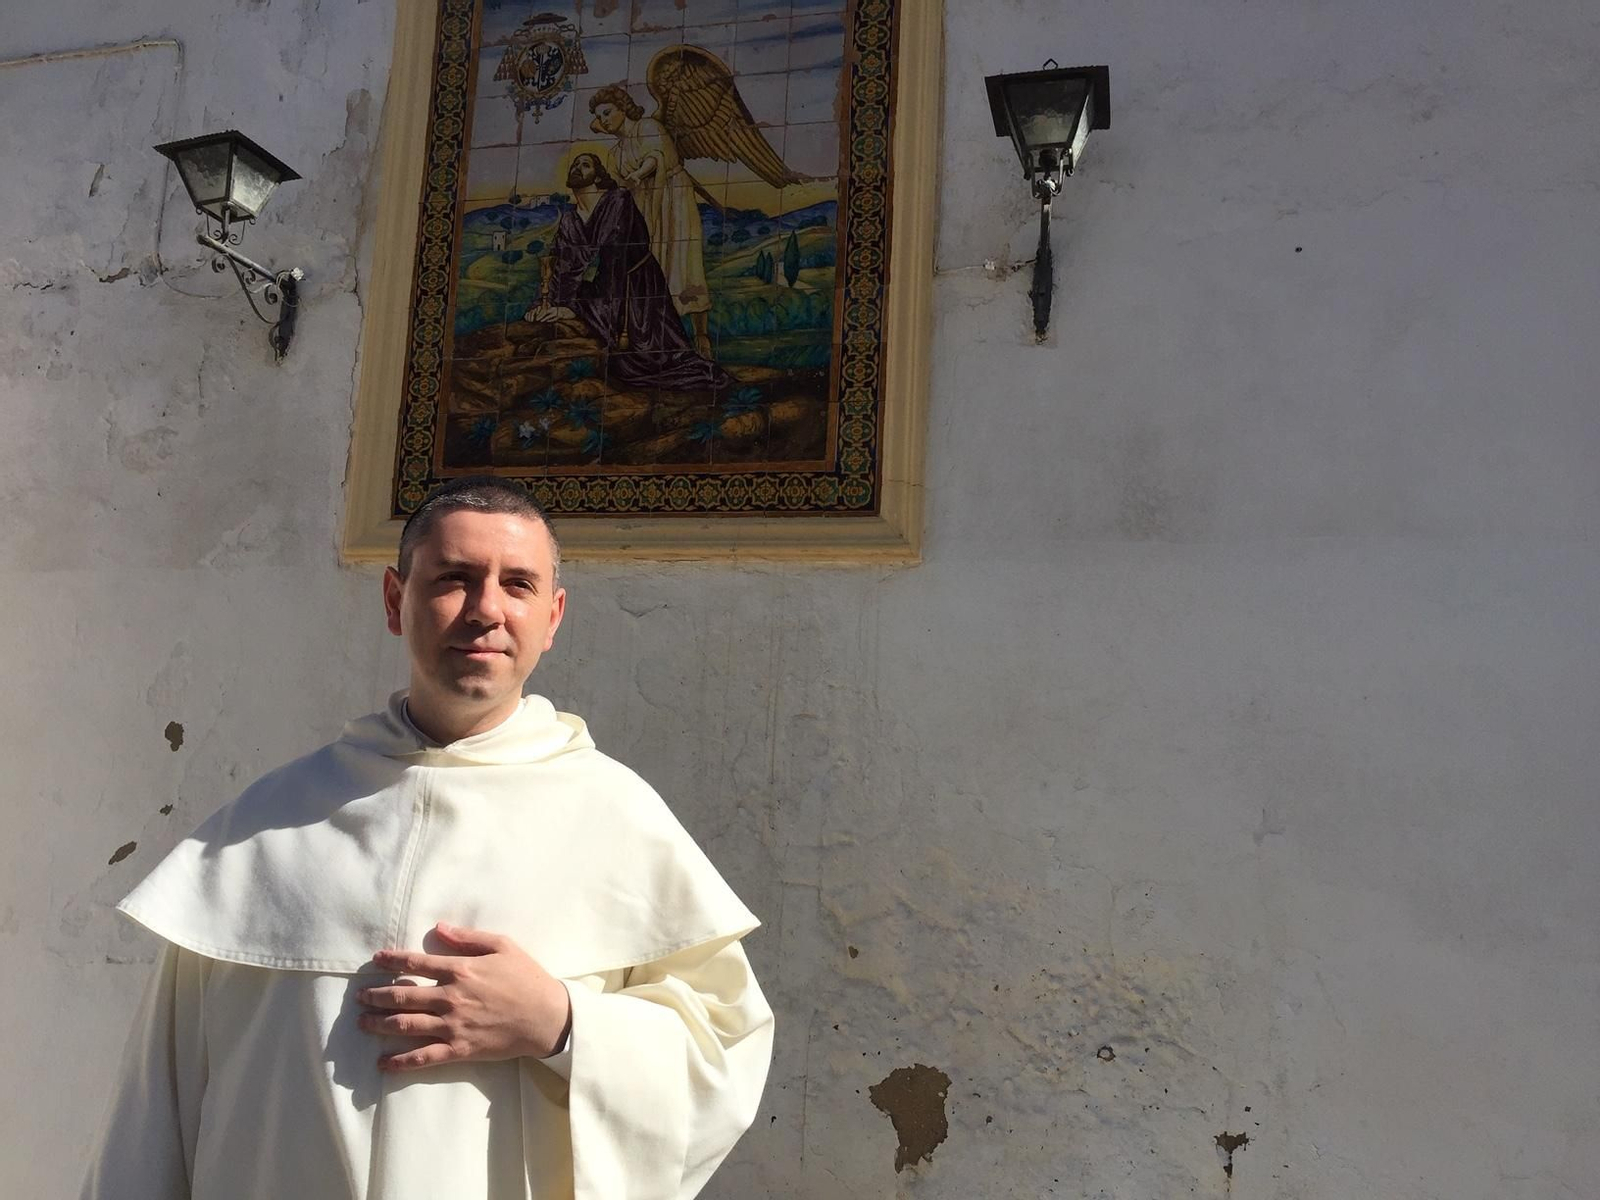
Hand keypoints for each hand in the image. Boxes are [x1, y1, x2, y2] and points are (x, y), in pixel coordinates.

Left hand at [360, 922, 571, 1072]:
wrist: (547, 1017)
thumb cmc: (527, 978)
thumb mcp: (503, 946)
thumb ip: (468, 937)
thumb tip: (439, 928)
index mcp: (460, 970)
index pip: (415, 964)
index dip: (392, 961)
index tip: (376, 960)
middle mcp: (450, 998)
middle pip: (402, 996)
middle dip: (375, 996)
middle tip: (359, 997)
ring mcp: (452, 1026)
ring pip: (405, 1026)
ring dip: (379, 1024)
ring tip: (362, 1023)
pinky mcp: (459, 1049)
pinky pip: (423, 1057)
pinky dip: (400, 1062)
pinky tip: (383, 1064)